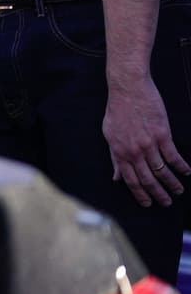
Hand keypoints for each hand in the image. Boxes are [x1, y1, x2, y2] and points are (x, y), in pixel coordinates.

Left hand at [104, 75, 189, 206]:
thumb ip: (114, 157)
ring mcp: (148, 144)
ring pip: (162, 170)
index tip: (147, 203)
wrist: (128, 90)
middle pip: (148, 179)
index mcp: (119, 152)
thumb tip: (116, 177)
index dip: (140, 194)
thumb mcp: (109, 135)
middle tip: (166, 203)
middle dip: (158, 194)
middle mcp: (134, 151)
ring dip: (172, 183)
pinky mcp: (162, 134)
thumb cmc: (117, 111)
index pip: (130, 180)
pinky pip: (173, 156)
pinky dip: (181, 166)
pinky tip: (187, 171)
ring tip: (178, 191)